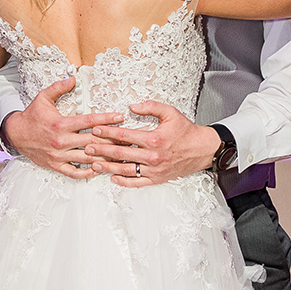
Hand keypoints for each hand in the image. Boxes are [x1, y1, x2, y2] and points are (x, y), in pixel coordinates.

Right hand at [1, 79, 122, 176]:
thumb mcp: (43, 98)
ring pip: (87, 158)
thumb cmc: (32, 116)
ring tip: (119, 156)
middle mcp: (61, 141)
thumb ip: (58, 88)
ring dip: (104, 157)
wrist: (15, 135)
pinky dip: (87, 172)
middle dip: (111, 140)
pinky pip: (74, 172)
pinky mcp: (56, 165)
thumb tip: (72, 78)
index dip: (106, 119)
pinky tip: (98, 169)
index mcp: (60, 124)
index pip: (88, 121)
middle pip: (92, 142)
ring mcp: (59, 155)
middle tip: (127, 139)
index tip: (120, 117)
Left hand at [85, 104, 219, 186]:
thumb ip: (151, 107)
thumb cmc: (186, 132)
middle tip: (87, 148)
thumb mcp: (171, 113)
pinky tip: (112, 177)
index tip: (95, 130)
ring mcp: (154, 170)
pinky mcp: (157, 179)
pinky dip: (123, 181)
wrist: (202, 150)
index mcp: (154, 139)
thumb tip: (132, 107)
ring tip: (94, 164)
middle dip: (102, 150)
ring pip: (126, 170)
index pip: (125, 135)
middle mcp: (153, 156)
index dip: (108, 132)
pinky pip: (137, 182)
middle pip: (121, 153)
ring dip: (108, 167)